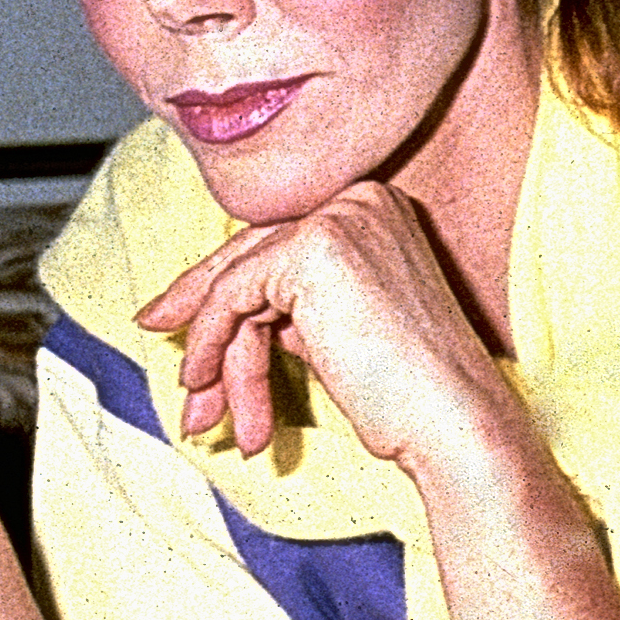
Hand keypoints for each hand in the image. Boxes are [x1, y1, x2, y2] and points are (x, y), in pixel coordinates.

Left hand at [133, 182, 516, 475]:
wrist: (452, 421)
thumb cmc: (406, 394)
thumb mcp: (334, 329)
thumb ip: (286, 304)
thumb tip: (217, 312)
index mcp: (373, 208)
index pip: (275, 243)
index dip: (218, 286)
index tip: (170, 319)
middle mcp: (359, 198)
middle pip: (250, 255)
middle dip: (198, 315)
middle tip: (167, 358)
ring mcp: (337, 216)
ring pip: (238, 283)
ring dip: (215, 358)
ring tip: (206, 416)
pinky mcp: (312, 247)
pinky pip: (232, 294)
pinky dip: (210, 344)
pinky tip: (208, 387)